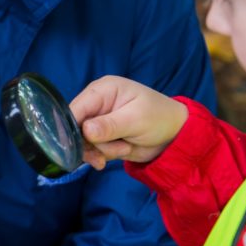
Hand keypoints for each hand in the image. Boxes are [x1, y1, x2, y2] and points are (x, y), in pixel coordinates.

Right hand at [70, 76, 187, 169]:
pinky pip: (91, 150)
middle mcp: (96, 105)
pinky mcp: (101, 138)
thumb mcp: (136, 119)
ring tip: (124, 147)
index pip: (76, 107)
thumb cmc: (160, 117)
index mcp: (102, 90)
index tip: (77, 144)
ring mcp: (97, 122)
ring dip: (102, 150)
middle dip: (91, 142)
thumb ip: (109, 125)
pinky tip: (116, 154)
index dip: (71, 126)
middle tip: (108, 151)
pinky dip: (102, 155)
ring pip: (83, 142)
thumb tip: (85, 130)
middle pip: (75, 127)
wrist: (174, 137)